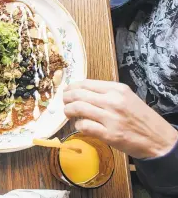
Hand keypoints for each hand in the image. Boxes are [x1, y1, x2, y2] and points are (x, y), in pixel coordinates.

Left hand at [63, 80, 177, 158]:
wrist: (159, 140)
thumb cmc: (141, 118)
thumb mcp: (127, 97)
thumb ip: (106, 93)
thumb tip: (81, 91)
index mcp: (117, 89)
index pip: (85, 83)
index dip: (71, 87)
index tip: (67, 91)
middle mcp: (113, 101)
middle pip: (78, 94)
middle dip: (66, 98)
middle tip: (64, 102)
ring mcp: (111, 118)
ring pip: (78, 108)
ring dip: (68, 111)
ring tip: (68, 113)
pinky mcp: (110, 135)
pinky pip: (84, 126)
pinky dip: (78, 125)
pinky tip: (80, 125)